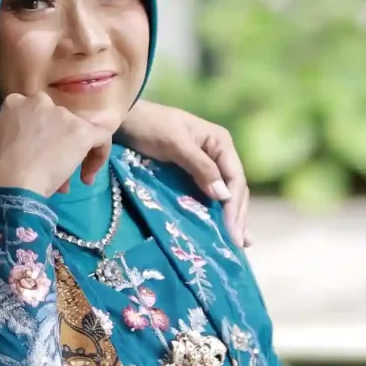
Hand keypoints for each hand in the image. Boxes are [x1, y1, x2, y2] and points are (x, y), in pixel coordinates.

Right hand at [0, 91, 110, 199]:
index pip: (35, 112)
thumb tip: (34, 147)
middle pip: (58, 120)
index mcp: (16, 101)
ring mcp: (63, 115)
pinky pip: (101, 137)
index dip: (39, 133)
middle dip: (57, 144)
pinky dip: (99, 155)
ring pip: (77, 131)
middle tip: (52, 168)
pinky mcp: (81, 131)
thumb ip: (18, 132)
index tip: (37, 152)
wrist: (10, 180)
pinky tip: (89, 174)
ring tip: (64, 183)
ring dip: (72, 156)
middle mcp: (41, 101)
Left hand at [120, 99, 250, 247]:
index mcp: (220, 142)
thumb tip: (223, 195)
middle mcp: (219, 153)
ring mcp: (208, 164)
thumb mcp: (175, 144)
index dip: (234, 206)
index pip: (235, 179)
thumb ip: (200, 167)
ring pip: (226, 195)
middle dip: (238, 216)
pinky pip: (211, 195)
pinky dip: (219, 212)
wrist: (125, 119)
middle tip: (238, 245)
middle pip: (235, 189)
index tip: (231, 231)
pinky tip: (225, 228)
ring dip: (234, 218)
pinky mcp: (194, 174)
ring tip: (240, 245)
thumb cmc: (150, 126)